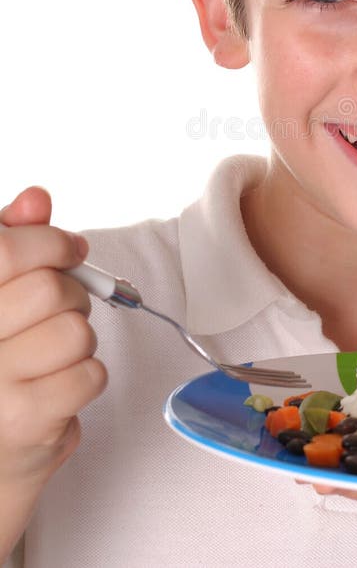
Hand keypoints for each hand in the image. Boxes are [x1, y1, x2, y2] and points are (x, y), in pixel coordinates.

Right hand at [0, 186, 107, 558]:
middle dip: (72, 294)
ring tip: (56, 353)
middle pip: (49, 288)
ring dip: (79, 339)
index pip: (7, 252)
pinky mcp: (23, 420)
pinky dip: (87, 375)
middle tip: (64, 308)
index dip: (50, 241)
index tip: (71, 249)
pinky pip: (88, 373)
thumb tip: (36, 198)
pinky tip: (60, 385)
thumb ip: (11, 243)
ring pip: (75, 331)